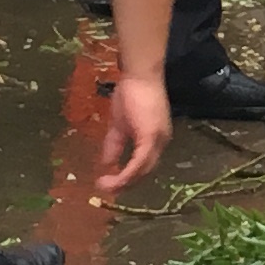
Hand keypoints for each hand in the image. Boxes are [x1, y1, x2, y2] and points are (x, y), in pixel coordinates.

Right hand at [94, 70, 170, 197]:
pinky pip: (139, 162)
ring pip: (143, 171)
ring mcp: (158, 140)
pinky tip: (113, 179)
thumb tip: (106, 163)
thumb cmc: (130, 93)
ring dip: (123, 182)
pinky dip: (126, 174)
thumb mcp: (119, 125)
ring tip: (104, 187)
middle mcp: (160, 143)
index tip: (110, 184)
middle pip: (145, 172)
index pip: (144, 166)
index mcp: (154, 140)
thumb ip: (114, 145)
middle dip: (125, 184)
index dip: (128, 177)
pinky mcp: (151, 137)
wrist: (138, 74)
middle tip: (105, 189)